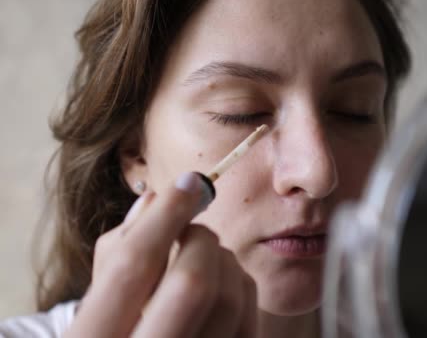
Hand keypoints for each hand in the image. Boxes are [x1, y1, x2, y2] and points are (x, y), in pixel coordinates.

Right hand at [64, 172, 256, 337]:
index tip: (189, 182)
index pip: (134, 265)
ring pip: (229, 296)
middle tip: (192, 230)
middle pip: (192, 282)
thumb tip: (155, 197)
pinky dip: (239, 284)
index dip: (164, 215)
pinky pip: (249, 313)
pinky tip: (221, 281)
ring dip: (222, 259)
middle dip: (199, 240)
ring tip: (203, 257)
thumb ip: (118, 249)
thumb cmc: (114, 327)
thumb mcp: (98, 298)